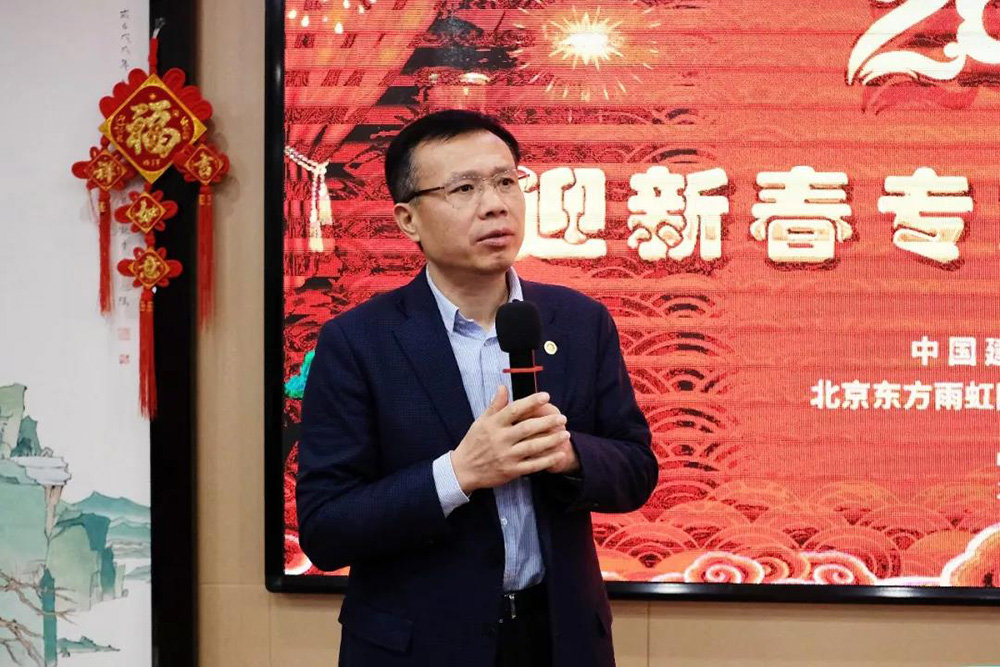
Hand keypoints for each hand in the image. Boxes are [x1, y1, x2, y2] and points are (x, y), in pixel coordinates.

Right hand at [450, 386, 569, 493]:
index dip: (531, 402)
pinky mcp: (511, 471)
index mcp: (493, 424)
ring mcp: (506, 456)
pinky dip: (547, 460)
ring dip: (551, 440)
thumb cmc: (474, 442)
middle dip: (547, 422)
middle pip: (527, 428)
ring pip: (533, 446)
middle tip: (562, 418)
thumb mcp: (481, 421)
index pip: (514, 410)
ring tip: (566, 434)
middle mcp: (500, 439)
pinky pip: (532, 465)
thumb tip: (503, 387)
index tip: (546, 396)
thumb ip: (495, 405)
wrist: (463, 469)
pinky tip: (559, 454)